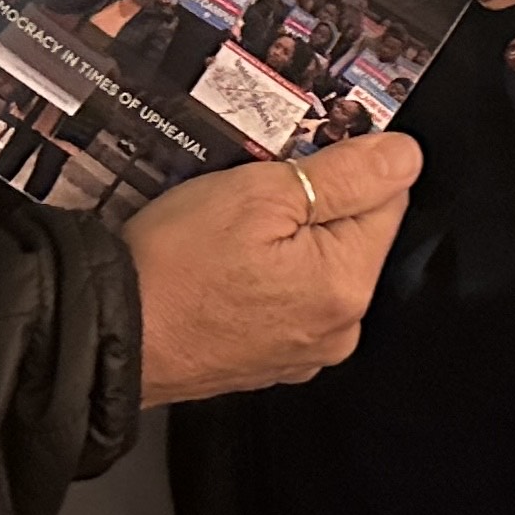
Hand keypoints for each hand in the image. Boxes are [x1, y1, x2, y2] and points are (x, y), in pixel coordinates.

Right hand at [123, 131, 421, 407]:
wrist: (110, 334)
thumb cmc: (175, 265)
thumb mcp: (261, 193)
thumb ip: (345, 174)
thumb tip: (404, 156)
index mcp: (348, 285)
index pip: (387, 195)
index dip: (344, 161)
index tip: (295, 155)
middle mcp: (338, 328)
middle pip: (352, 231)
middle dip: (313, 200)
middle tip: (252, 188)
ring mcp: (302, 350)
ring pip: (316, 262)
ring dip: (286, 234)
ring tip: (230, 225)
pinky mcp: (268, 359)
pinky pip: (286, 295)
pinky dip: (264, 271)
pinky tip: (223, 260)